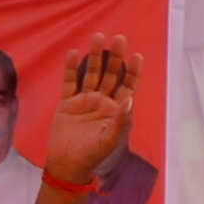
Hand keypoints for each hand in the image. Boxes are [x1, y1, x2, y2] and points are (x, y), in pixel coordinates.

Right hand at [46, 34, 139, 183]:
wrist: (66, 165)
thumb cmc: (91, 155)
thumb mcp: (109, 140)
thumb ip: (120, 120)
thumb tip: (130, 100)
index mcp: (115, 110)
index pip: (127, 85)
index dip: (133, 71)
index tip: (136, 56)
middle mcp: (101, 101)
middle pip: (110, 74)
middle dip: (114, 56)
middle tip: (118, 38)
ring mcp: (84, 100)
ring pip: (91, 73)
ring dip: (95, 56)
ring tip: (97, 37)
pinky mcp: (67, 103)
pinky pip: (70, 82)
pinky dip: (71, 68)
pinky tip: (73, 53)